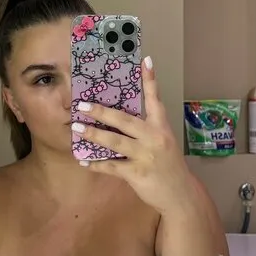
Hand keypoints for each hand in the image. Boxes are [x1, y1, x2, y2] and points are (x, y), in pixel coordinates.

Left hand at [71, 56, 193, 215]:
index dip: (149, 80)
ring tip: (76, 128)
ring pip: (114, 142)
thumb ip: (146, 130)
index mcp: (161, 127)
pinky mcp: (137, 173)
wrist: (180, 194)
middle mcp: (154, 138)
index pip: (155, 100)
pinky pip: (112, 166)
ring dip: (93, 134)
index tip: (145, 61)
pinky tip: (84, 160)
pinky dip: (96, 164)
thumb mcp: (164, 142)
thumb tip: (120, 118)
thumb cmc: (168, 165)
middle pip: (125, 120)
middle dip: (102, 112)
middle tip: (82, 105)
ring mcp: (145, 156)